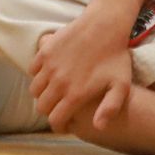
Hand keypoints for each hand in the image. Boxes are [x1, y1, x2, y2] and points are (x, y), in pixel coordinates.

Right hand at [29, 8, 133, 132]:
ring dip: (42, 94)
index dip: (59, 125)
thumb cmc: (115, 57)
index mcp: (75, 94)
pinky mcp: (45, 51)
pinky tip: (50, 74)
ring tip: (54, 92)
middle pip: (41, 107)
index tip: (65, 124)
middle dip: (49, 111)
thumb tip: (99, 127)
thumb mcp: (121, 86)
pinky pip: (33, 70)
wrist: (104, 26)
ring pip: (34, 90)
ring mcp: (49, 66)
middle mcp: (58, 82)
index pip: (55, 119)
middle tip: (59, 108)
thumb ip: (110, 109)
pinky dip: (38, 75)